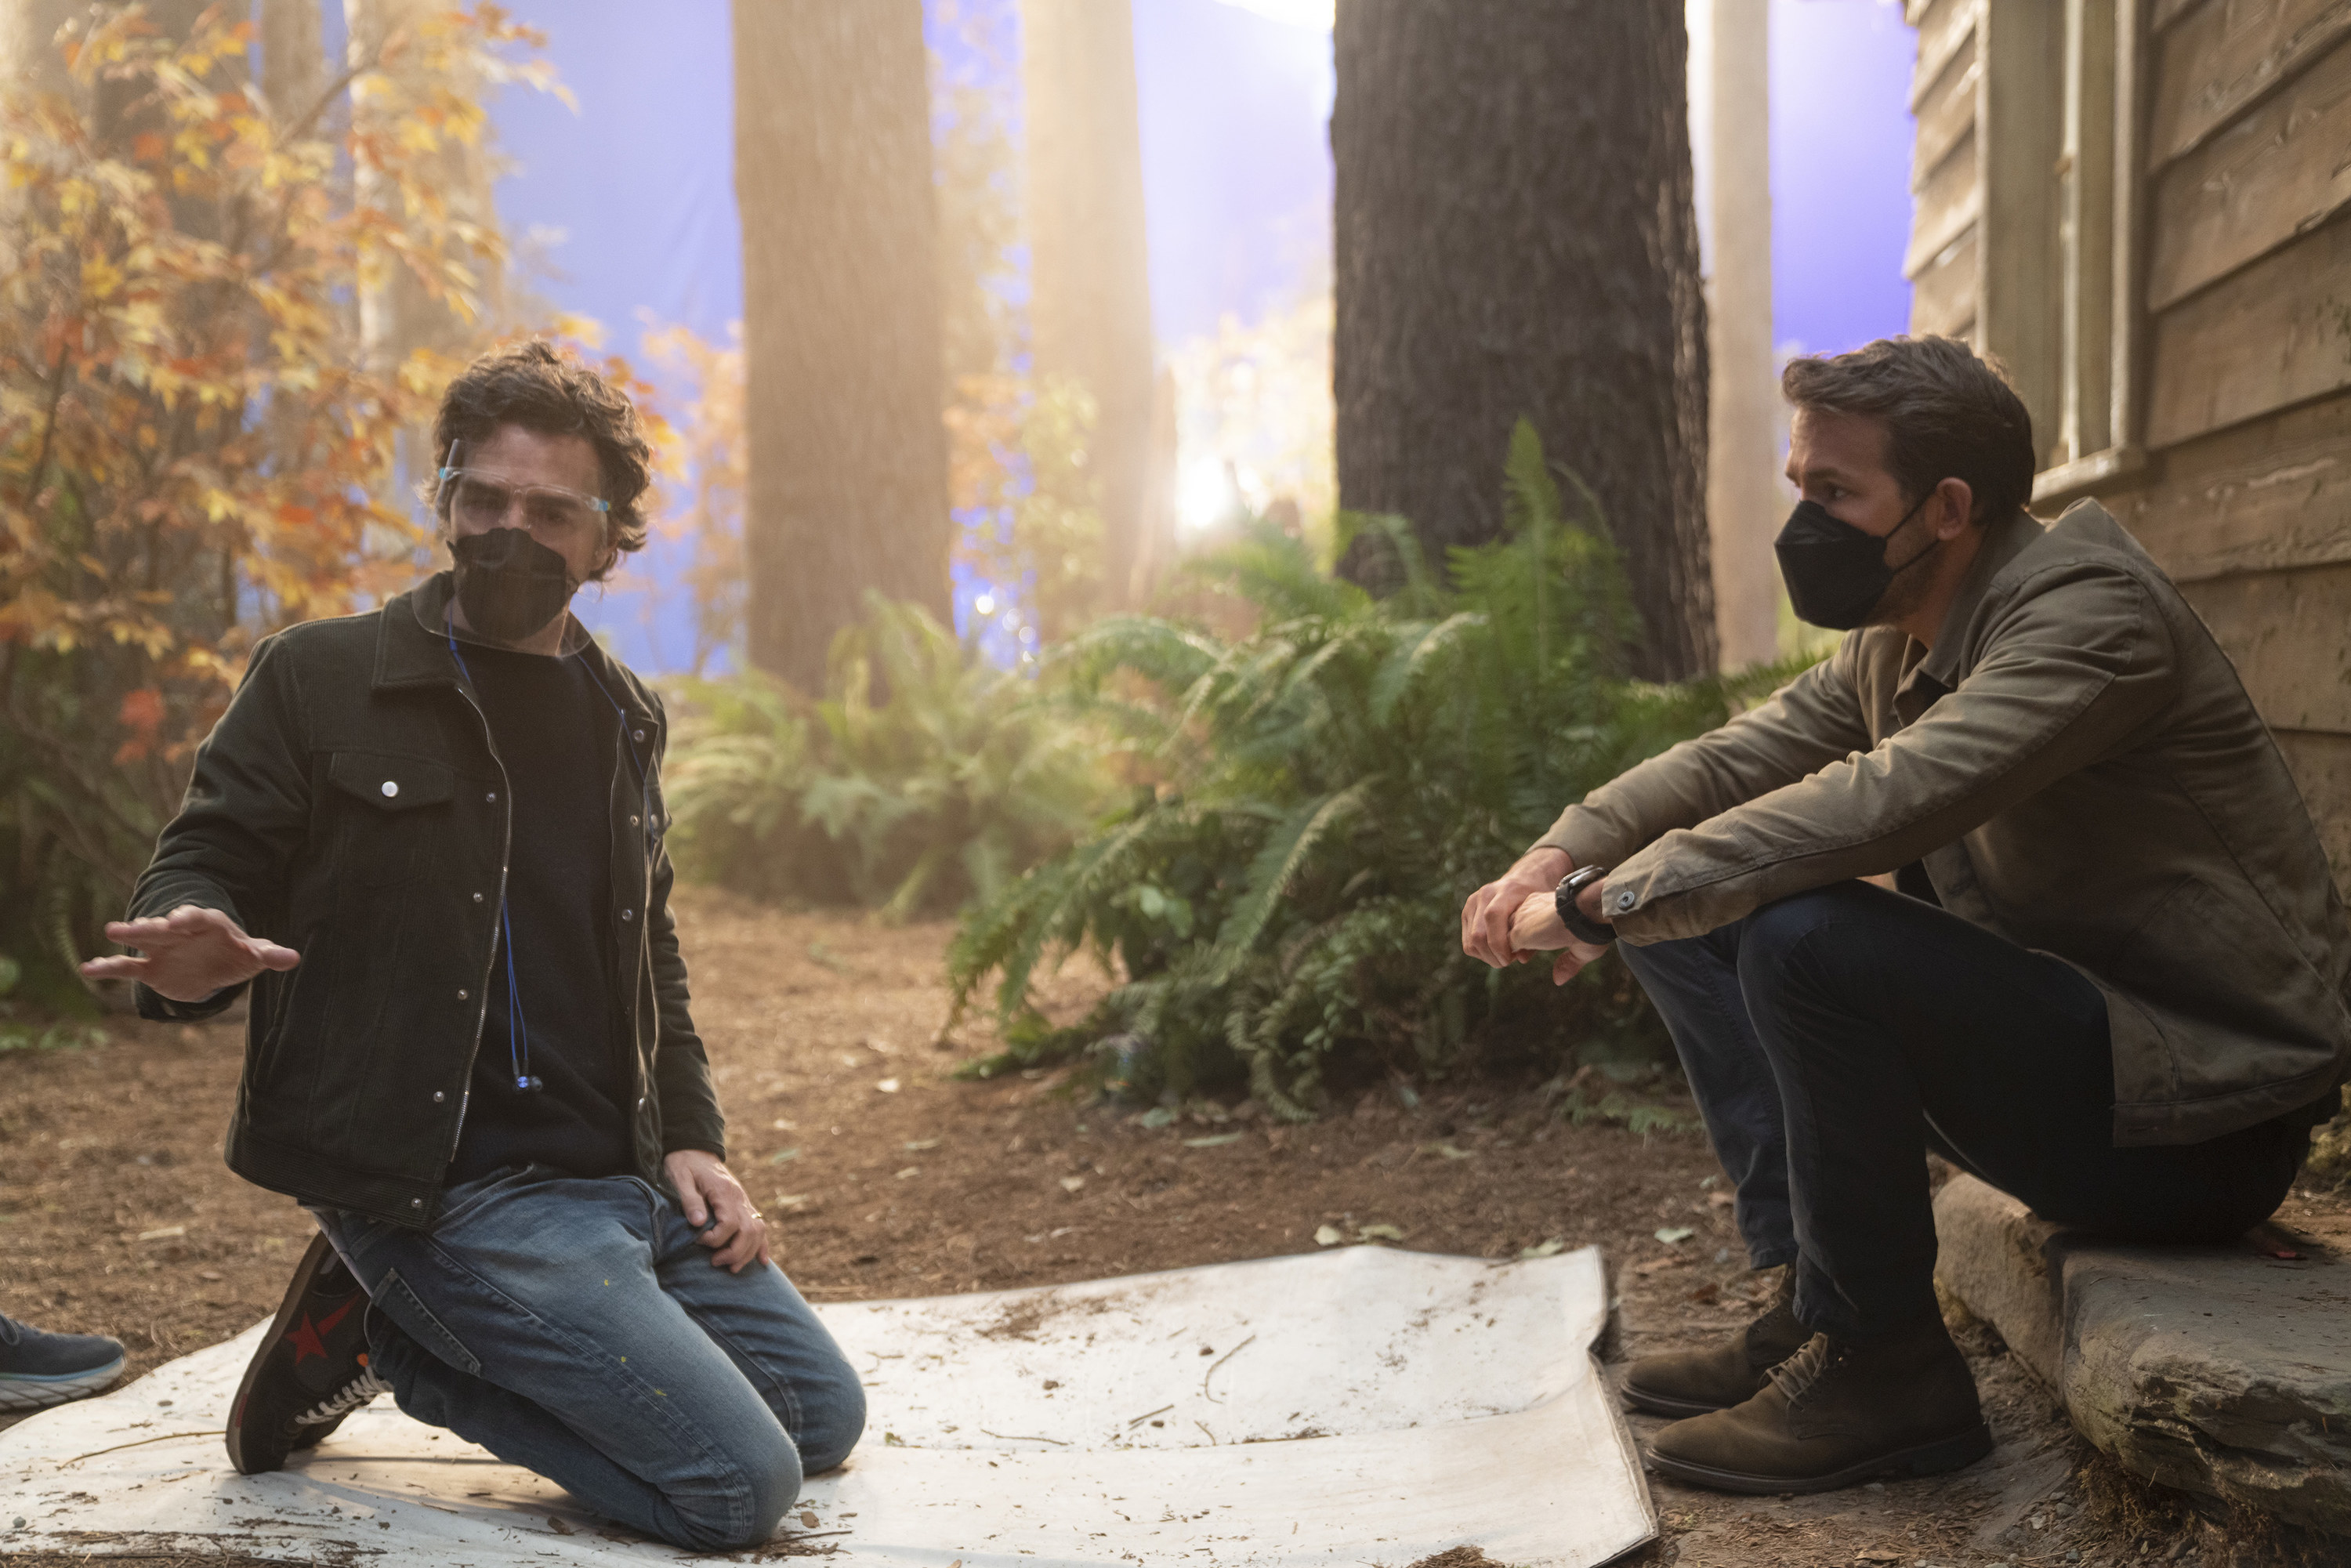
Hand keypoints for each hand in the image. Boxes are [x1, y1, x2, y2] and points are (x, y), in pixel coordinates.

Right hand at [79, 904, 299, 1001]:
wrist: (213, 965)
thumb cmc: (236, 953)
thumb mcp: (254, 954)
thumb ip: (269, 955)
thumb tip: (293, 958)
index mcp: (208, 924)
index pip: (200, 918)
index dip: (190, 918)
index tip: (180, 919)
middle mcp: (181, 932)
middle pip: (167, 925)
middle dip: (157, 924)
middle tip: (144, 923)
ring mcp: (162, 948)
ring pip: (143, 939)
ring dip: (130, 935)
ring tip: (112, 931)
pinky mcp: (149, 968)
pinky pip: (126, 968)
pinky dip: (108, 968)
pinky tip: (87, 969)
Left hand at [664, 1149, 771, 1272]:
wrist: (694, 1149)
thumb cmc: (684, 1164)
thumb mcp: (680, 1178)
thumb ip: (690, 1200)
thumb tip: (698, 1224)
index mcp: (724, 1191)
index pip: (730, 1223)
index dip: (716, 1239)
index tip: (698, 1241)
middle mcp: (739, 1198)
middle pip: (749, 1231)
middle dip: (734, 1253)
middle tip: (715, 1262)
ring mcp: (744, 1201)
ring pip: (758, 1231)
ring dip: (748, 1253)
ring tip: (731, 1267)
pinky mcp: (744, 1205)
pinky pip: (760, 1226)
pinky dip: (762, 1245)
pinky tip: (762, 1260)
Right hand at [1461, 847, 1571, 966]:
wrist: (1523, 879)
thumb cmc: (1535, 899)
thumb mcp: (1540, 913)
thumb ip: (1532, 935)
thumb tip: (1521, 959)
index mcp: (1504, 891)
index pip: (1492, 917)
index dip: (1499, 944)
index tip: (1511, 959)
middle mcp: (1483, 895)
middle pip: (1477, 936)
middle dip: (1493, 957)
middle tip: (1508, 961)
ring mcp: (1471, 903)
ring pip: (1470, 943)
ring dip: (1486, 957)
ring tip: (1503, 955)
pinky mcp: (1466, 913)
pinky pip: (1468, 942)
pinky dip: (1481, 952)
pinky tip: (1496, 949)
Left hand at [1507, 882, 1613, 986]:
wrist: (1587, 912)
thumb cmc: (1591, 925)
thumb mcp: (1580, 945)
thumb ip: (1568, 962)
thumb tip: (1558, 979)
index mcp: (1542, 905)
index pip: (1524, 921)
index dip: (1524, 938)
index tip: (1529, 951)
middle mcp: (1527, 908)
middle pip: (1507, 927)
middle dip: (1507, 945)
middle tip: (1511, 958)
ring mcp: (1520, 920)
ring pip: (1500, 937)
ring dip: (1502, 952)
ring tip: (1507, 961)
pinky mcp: (1517, 933)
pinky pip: (1502, 949)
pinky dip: (1503, 958)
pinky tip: (1510, 961)